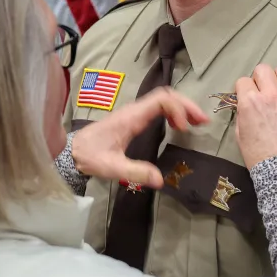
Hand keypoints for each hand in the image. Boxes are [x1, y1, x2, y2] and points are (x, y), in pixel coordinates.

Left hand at [71, 88, 208, 188]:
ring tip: (197, 122)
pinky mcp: (134, 118)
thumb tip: (161, 180)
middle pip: (166, 96)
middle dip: (186, 105)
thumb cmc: (91, 156)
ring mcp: (135, 113)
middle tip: (203, 121)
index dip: (177, 109)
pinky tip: (178, 125)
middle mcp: (135, 110)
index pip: (161, 100)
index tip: (184, 128)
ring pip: (163, 100)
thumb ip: (135, 172)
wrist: (73, 151)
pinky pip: (158, 107)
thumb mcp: (112, 167)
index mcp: (132, 117)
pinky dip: (172, 112)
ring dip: (181, 107)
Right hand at [235, 64, 276, 168]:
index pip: (243, 81)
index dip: (243, 89)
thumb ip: (242, 112)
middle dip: (259, 79)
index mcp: (250, 101)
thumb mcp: (240, 132)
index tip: (246, 96)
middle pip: (263, 69)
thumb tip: (245, 103)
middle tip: (261, 91)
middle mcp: (270, 94)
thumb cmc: (258, 154)